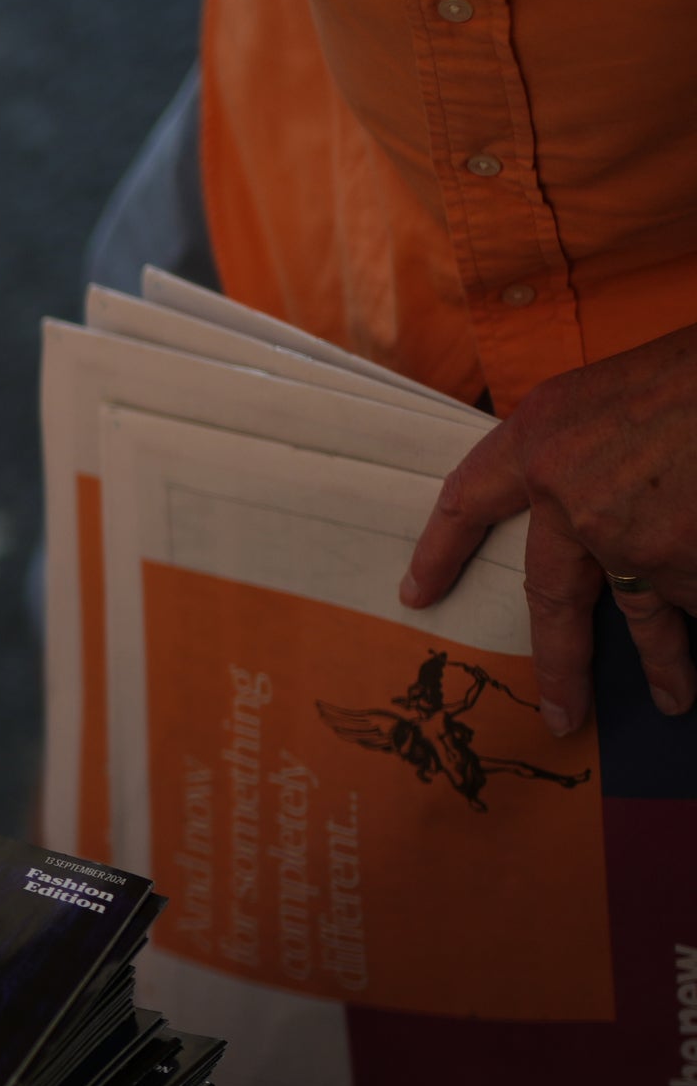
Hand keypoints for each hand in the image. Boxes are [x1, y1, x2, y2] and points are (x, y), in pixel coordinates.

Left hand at [400, 321, 696, 732]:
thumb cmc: (696, 371)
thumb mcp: (624, 392)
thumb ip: (595, 450)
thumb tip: (598, 496)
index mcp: (543, 435)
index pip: (468, 499)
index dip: (441, 549)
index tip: (416, 595)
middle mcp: (571, 496)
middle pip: (553, 599)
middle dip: (560, 664)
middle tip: (559, 715)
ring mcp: (631, 536)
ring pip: (648, 612)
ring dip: (668, 662)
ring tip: (673, 698)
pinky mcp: (683, 560)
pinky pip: (690, 598)